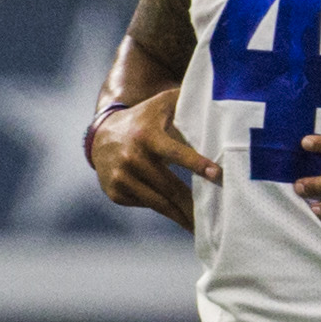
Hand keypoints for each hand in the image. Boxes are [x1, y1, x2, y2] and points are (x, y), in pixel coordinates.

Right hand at [91, 88, 218, 230]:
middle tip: (216, 216)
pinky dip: (165, 210)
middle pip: (169, 186)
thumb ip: (187, 98)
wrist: (101, 136)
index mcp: (146, 136)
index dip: (197, 163)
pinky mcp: (116, 193)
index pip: (175, 151)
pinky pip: (147, 205)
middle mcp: (131, 158)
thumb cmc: (144, 119)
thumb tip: (219, 94)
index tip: (217, 175)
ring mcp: (121, 178)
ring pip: (159, 203)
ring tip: (202, 227)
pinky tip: (180, 217)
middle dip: (193, 203)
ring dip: (181, 216)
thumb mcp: (162, 104)